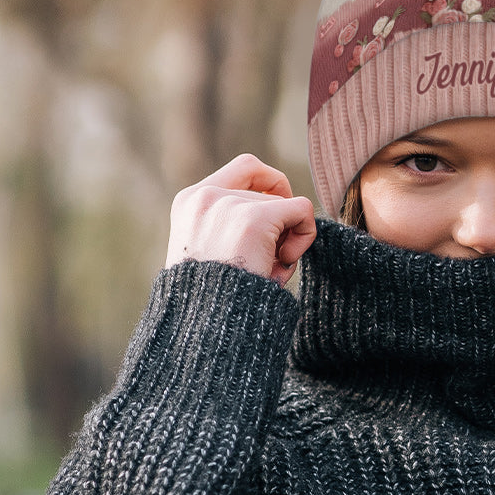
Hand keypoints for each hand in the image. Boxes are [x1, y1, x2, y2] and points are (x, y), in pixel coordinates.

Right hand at [166, 155, 316, 287]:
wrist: (204, 327)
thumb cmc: (213, 300)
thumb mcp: (211, 251)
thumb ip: (232, 224)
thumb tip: (287, 207)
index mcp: (189, 202)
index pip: (245, 168)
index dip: (271, 185)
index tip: (277, 215)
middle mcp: (205, 196)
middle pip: (269, 192)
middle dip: (278, 226)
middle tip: (267, 261)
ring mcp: (229, 205)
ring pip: (286, 205)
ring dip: (286, 239)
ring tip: (266, 271)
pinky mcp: (254, 219)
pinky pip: (302, 210)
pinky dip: (305, 235)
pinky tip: (283, 263)